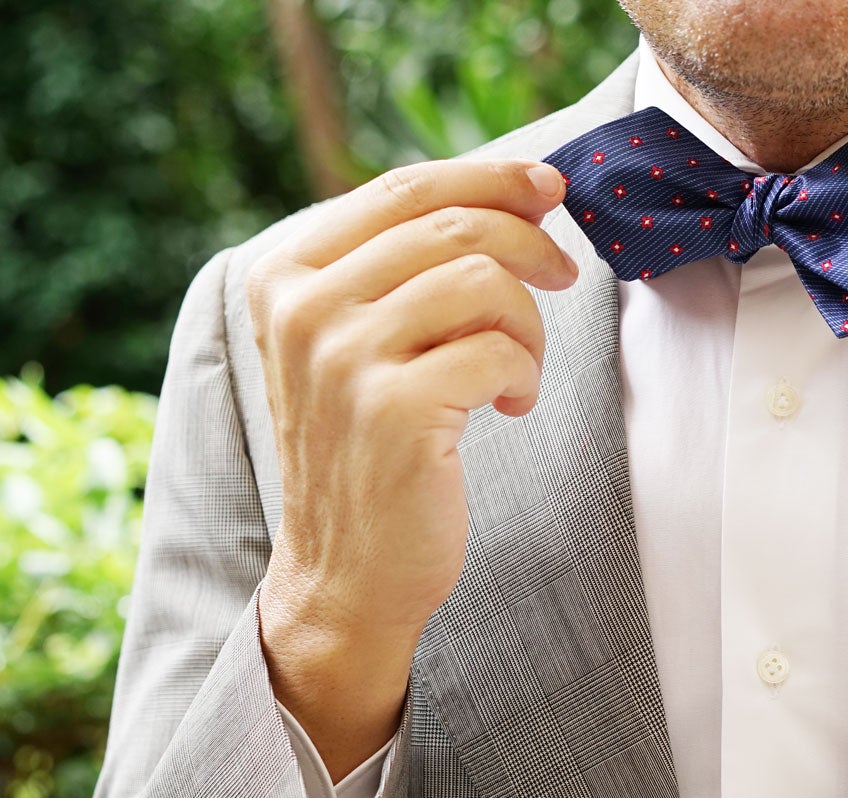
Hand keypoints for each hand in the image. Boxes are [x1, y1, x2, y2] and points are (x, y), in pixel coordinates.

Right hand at [245, 158, 578, 774]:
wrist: (344, 573)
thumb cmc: (370, 452)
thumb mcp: (359, 342)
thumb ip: (403, 267)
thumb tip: (520, 190)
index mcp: (284, 274)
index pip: (403, 188)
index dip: (489, 175)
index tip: (550, 188)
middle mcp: (302, 306)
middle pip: (453, 224)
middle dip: (530, 245)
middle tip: (563, 277)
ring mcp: (342, 357)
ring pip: (484, 282)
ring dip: (528, 325)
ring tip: (518, 370)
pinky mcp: (394, 409)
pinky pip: (500, 351)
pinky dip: (525, 375)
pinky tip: (509, 407)